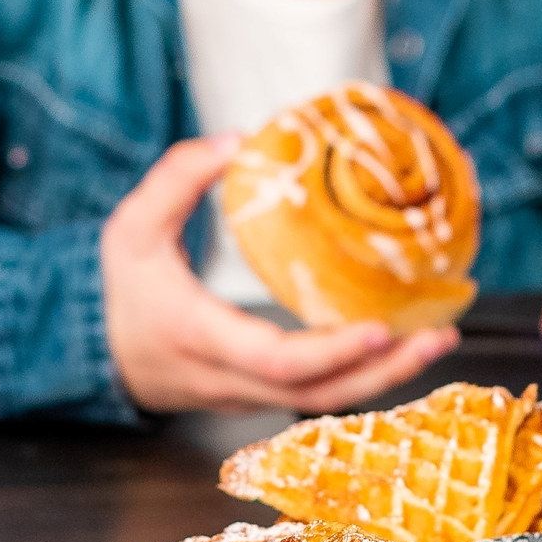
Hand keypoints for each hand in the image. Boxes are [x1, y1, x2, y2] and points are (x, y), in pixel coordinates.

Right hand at [102, 135, 459, 413]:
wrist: (100, 353)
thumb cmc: (122, 290)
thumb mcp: (131, 226)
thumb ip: (175, 179)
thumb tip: (235, 139)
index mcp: (202, 338)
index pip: (277, 362)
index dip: (333, 351)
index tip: (382, 327)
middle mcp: (233, 378)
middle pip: (320, 393)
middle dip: (385, 369)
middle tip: (441, 333)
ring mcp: (251, 394)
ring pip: (327, 402)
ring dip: (388, 376)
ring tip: (439, 337)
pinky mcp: (264, 394)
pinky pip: (322, 394)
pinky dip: (366, 374)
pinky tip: (404, 344)